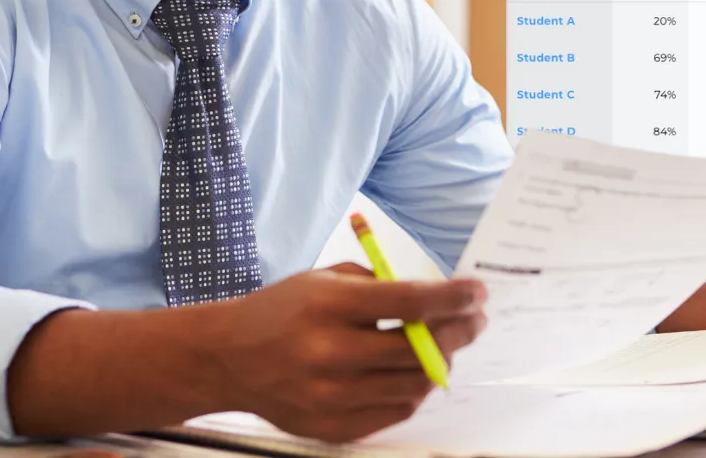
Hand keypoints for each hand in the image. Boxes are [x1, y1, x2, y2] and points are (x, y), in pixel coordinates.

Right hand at [210, 263, 486, 441]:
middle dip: (458, 331)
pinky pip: (395, 413)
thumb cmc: (281, 311)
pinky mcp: (332, 426)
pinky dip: (411, 391)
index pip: (410, 302)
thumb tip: (438, 302)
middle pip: (420, 349)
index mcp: (330, 306)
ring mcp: (332, 395)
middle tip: (472, 320)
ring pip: (415, 386)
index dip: (453, 298)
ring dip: (437, 364)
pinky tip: (409, 373)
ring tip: (438, 346)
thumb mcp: (323, 279)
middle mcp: (331, 352)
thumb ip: (379, 286)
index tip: (477, 293)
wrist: (228, 358)